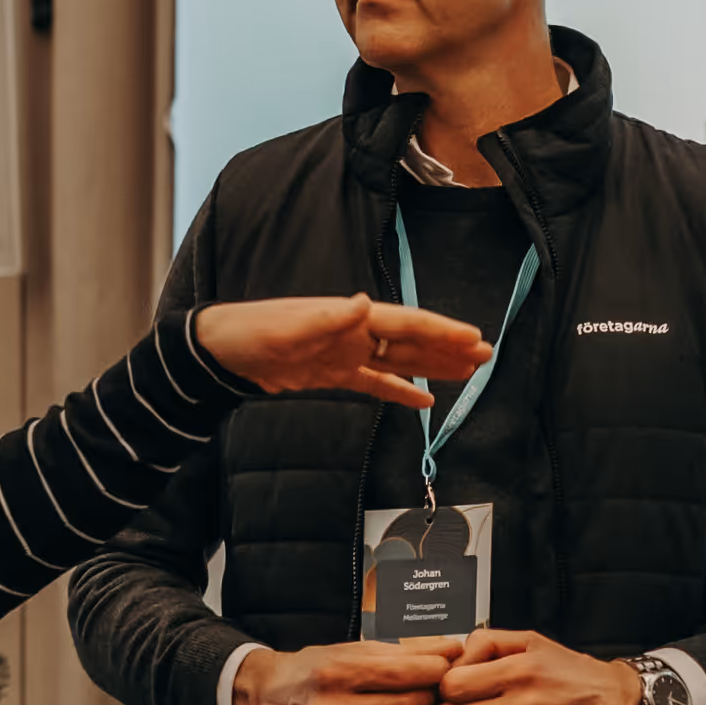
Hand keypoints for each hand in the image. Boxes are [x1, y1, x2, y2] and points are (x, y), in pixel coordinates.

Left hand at [195, 295, 490, 409]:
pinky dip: (400, 391)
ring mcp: (345, 354)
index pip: (406, 323)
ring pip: (400, 362)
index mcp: (350, 318)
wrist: (220, 351)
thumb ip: (330, 317)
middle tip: (485, 356)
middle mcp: (354, 333)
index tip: (472, 337)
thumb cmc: (251, 331)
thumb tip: (364, 303)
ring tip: (467, 374)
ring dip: (433, 367)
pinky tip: (424, 402)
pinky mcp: (332, 374)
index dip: (441, 330)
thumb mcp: (289, 325)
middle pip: (411, 341)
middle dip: (448, 348)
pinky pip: (375, 384)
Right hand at [232, 638, 462, 704]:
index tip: (444, 664)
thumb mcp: (352, 649)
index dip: (433, 668)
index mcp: (337, 671)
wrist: (269, 699)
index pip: (401, 672)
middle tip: (438, 688)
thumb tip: (449, 648)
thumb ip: (403, 649)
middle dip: (432, 695)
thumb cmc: (314, 669)